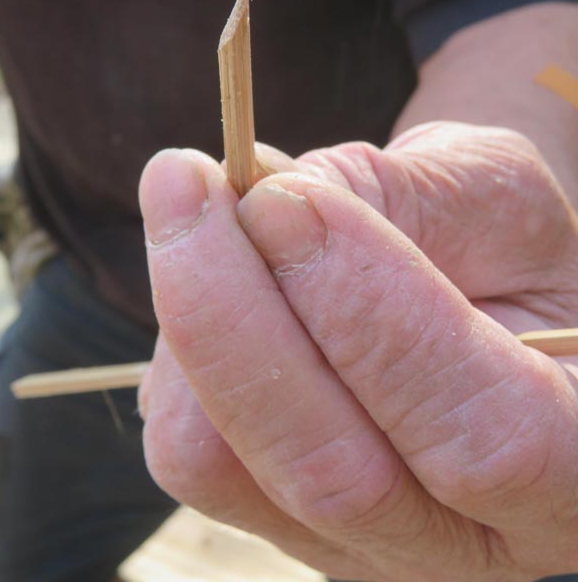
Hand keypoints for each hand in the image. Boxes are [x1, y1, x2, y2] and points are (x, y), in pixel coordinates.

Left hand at [138, 122, 577, 581]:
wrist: (464, 285)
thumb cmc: (498, 240)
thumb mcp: (494, 195)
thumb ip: (403, 200)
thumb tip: (269, 210)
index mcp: (572, 461)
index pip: (480, 435)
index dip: (368, 312)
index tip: (284, 199)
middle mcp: (459, 538)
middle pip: (327, 474)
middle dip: (230, 311)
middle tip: (183, 177)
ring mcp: (352, 541)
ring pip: (222, 463)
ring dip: (192, 317)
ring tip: (213, 208)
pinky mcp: (266, 513)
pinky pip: (188, 442)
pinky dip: (179, 339)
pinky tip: (219, 267)